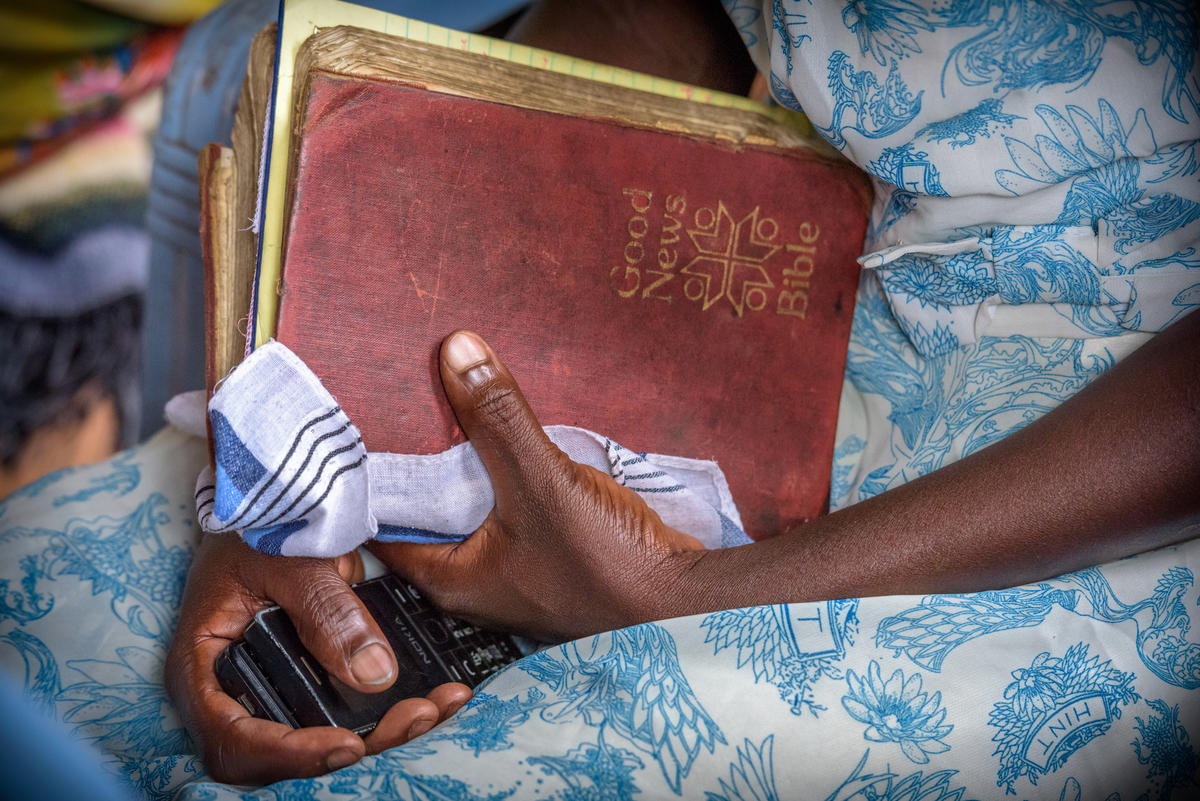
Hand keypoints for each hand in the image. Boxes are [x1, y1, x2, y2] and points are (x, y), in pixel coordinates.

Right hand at [165, 534, 471, 783]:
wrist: (270, 491)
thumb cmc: (259, 520)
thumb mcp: (289, 558)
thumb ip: (327, 614)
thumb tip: (375, 675)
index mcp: (203, 668)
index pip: (233, 741)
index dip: (289, 755)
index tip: (348, 745)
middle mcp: (231, 692)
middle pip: (286, 751)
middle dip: (357, 743)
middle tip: (416, 716)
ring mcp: (270, 687)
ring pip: (322, 735)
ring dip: (383, 729)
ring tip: (437, 706)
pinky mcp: (307, 677)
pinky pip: (344, 707)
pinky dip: (390, 706)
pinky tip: (438, 695)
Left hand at [369, 330, 703, 642]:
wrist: (682, 601)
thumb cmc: (604, 562)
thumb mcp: (542, 480)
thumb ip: (497, 417)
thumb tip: (456, 349)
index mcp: (449, 579)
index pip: (383, 525)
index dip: (372, 476)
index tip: (361, 423)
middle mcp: (472, 581)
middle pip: (427, 512)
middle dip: (420, 460)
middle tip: (402, 399)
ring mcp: (512, 571)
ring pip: (470, 507)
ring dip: (466, 465)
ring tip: (448, 403)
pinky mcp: (547, 557)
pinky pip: (508, 508)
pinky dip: (502, 475)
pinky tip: (506, 436)